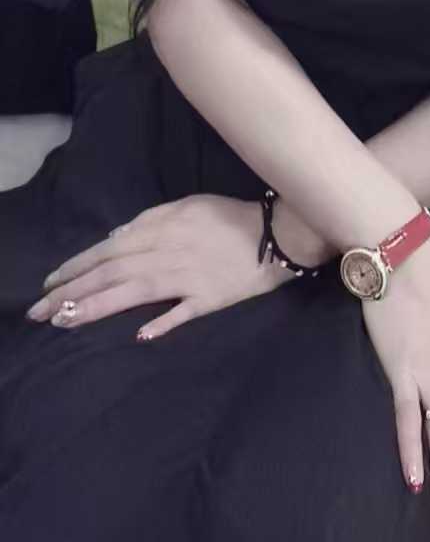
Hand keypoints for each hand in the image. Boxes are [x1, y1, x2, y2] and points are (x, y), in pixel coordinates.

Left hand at [25, 195, 306, 340]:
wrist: (277, 233)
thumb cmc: (230, 217)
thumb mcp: (189, 205)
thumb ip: (152, 219)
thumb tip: (117, 236)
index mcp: (162, 228)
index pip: (108, 250)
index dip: (76, 267)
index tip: (49, 285)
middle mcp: (168, 252)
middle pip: (112, 272)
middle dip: (73, 292)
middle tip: (41, 312)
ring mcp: (189, 276)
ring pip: (136, 292)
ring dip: (99, 307)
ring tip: (67, 321)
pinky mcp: (212, 297)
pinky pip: (184, 311)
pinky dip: (163, 322)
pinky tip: (139, 335)